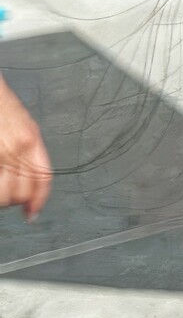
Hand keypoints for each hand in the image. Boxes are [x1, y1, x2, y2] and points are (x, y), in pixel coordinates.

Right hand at [0, 76, 50, 220]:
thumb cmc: (0, 104)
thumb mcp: (23, 123)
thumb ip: (30, 150)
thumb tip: (32, 178)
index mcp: (29, 139)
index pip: (42, 179)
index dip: (38, 200)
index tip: (32, 212)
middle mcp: (14, 148)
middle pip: (20, 192)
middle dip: (14, 200)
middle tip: (7, 198)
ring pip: (3, 195)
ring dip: (1, 198)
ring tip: (0, 188)